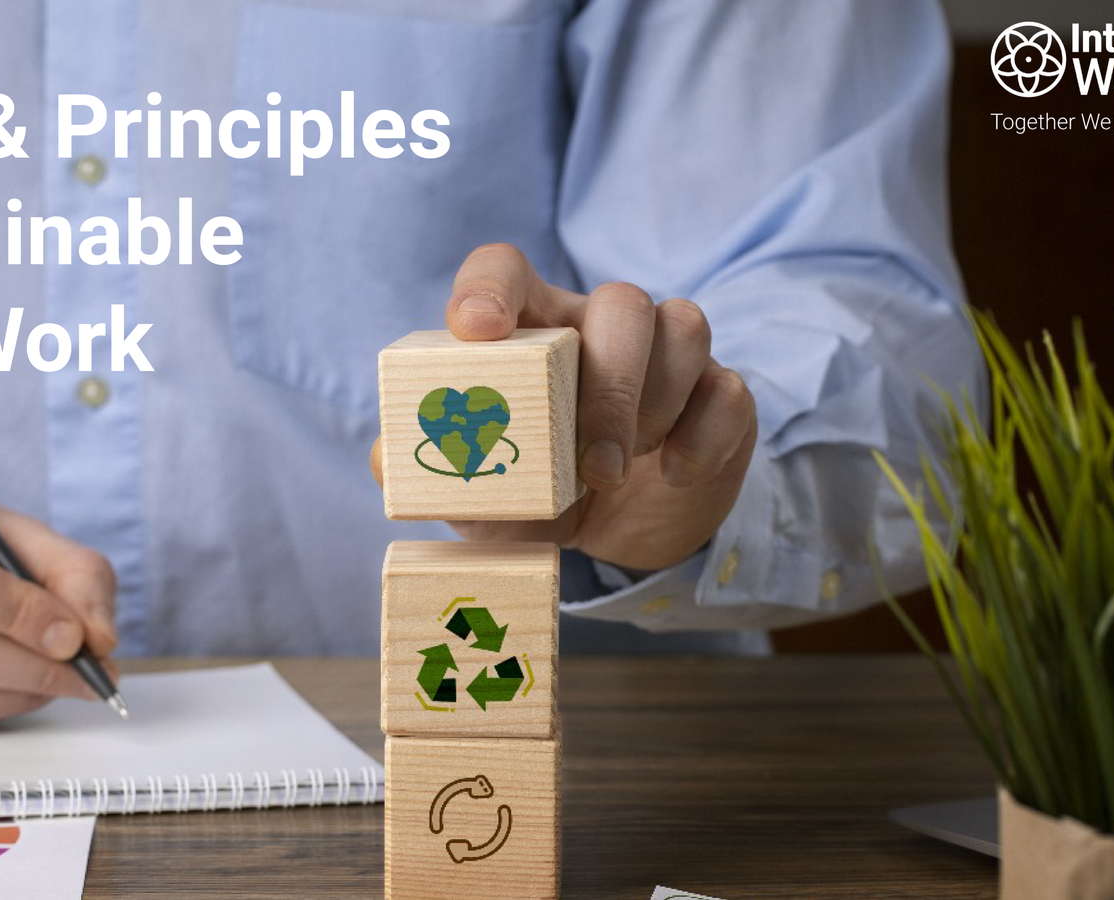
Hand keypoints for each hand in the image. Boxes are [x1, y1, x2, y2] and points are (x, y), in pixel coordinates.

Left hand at [372, 243, 757, 571]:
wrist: (616, 531)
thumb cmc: (536, 492)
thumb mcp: (481, 493)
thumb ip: (435, 471)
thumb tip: (385, 459)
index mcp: (529, 329)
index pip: (505, 268)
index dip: (490, 288)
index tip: (477, 330)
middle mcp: (598, 325)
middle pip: (620, 303)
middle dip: (610, 385)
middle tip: (592, 466)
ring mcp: (667, 356)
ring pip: (684, 329)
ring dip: (653, 406)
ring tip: (620, 472)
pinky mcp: (717, 396)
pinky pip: (728, 389)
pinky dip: (703, 435)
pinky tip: (673, 475)